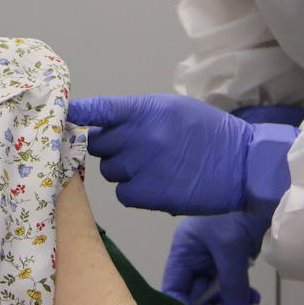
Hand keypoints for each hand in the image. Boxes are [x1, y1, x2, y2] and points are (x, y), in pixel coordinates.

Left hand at [68, 94, 298, 215]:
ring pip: (110, 171)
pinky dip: (136, 192)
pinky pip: (124, 194)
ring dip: (124, 171)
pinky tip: (159, 185)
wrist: (243, 164)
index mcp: (145, 111)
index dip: (76, 114)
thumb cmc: (208, 133)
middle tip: (135, 149)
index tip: (60, 117)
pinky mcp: (149, 194)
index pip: (98, 110)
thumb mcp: (174, 110)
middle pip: (98, 144)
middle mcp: (139, 137)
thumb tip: (103, 123)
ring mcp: (142, 167)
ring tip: (155, 167)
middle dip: (110, 147)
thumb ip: (137, 115)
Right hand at [161, 213, 270, 304]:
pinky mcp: (234, 258)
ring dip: (231, 303)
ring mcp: (215, 257)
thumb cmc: (237, 214)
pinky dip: (241, 293)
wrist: (265, 190)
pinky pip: (233, 283)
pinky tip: (253, 299)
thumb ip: (231, 285)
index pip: (174, 287)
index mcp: (184, 249)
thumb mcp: (230, 249)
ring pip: (217, 290)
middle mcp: (195, 255)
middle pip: (196, 292)